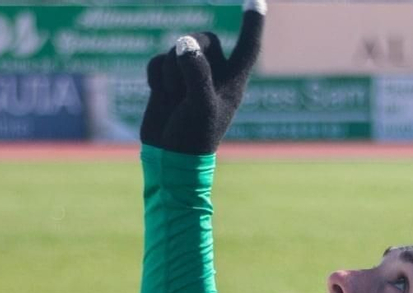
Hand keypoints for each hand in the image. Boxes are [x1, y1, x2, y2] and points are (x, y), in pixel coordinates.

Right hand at [141, 0, 265, 154]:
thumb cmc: (193, 136)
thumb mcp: (201, 105)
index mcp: (233, 81)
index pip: (248, 46)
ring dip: (170, 73)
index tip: (256, 0)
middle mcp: (214, 74)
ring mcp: (189, 76)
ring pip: (176, 49)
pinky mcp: (167, 80)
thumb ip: (196, 72)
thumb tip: (183, 44)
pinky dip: (156, 76)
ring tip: (174, 100)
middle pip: (201, 39)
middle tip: (184, 88)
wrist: (168, 156)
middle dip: (187, 55)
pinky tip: (161, 97)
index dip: (252, 23)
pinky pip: (158, 60)